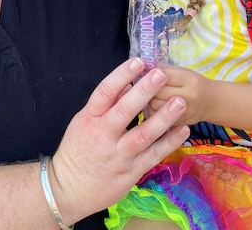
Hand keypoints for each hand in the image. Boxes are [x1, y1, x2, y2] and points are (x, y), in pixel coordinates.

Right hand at [50, 58, 189, 223]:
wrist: (68, 189)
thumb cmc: (76, 151)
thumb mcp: (82, 123)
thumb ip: (104, 105)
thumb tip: (125, 83)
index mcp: (89, 120)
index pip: (105, 93)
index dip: (121, 75)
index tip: (137, 61)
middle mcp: (103, 136)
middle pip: (125, 110)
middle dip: (144, 91)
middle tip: (161, 74)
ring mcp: (118, 155)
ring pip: (143, 134)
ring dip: (163, 117)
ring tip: (180, 101)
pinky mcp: (130, 173)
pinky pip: (153, 155)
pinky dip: (169, 142)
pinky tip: (183, 130)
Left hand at [146, 65, 213, 125]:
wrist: (210, 102)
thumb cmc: (193, 83)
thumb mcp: (182, 71)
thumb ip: (164, 69)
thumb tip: (142, 68)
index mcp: (189, 80)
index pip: (163, 76)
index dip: (150, 75)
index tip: (144, 73)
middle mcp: (189, 97)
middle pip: (158, 93)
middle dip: (147, 89)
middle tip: (142, 85)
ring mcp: (185, 113)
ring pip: (155, 107)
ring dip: (147, 101)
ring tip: (147, 95)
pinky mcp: (180, 124)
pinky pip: (158, 118)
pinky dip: (151, 111)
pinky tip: (153, 105)